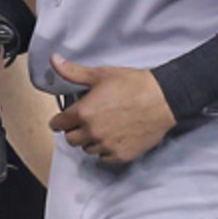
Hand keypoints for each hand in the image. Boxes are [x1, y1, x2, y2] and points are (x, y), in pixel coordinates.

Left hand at [47, 54, 175, 162]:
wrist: (163, 99)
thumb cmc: (134, 84)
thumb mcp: (101, 74)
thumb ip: (74, 72)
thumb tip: (55, 61)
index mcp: (84, 113)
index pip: (59, 124)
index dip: (60, 120)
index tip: (63, 119)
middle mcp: (92, 132)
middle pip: (71, 140)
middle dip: (74, 130)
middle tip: (85, 121)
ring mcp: (107, 146)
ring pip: (87, 149)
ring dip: (90, 140)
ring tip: (102, 127)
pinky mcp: (121, 155)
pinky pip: (104, 157)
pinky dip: (106, 149)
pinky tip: (114, 136)